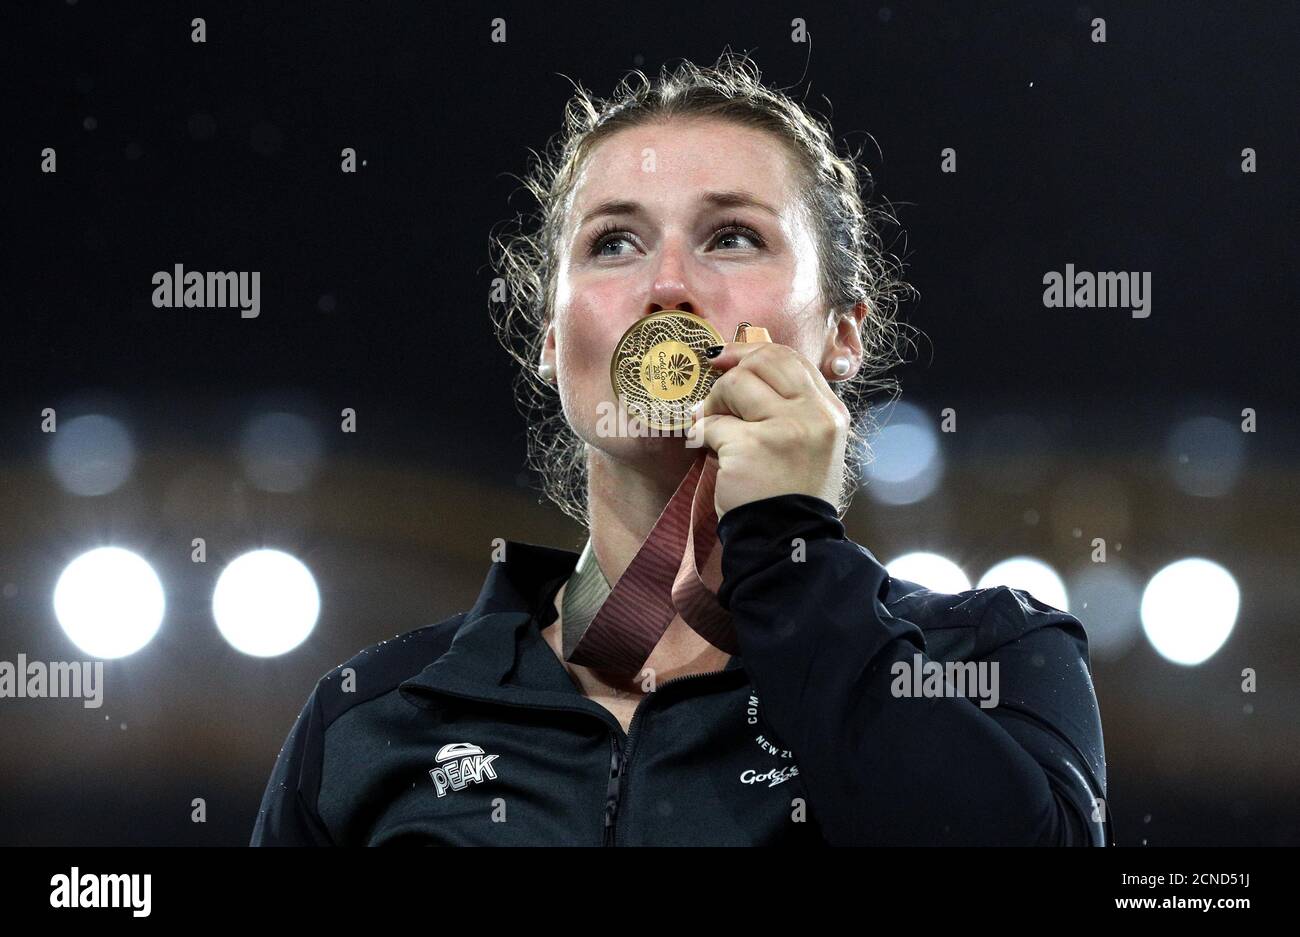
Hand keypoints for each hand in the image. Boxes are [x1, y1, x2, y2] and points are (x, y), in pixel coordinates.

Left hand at [686, 341, 849, 517]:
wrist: (789, 543)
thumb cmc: (791, 495)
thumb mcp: (808, 444)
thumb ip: (787, 406)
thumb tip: (739, 365)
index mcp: (830, 412)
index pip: (790, 358)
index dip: (751, 351)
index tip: (724, 359)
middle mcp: (814, 415)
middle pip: (762, 361)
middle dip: (731, 377)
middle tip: (718, 404)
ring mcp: (785, 429)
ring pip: (735, 384)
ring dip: (713, 405)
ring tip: (714, 432)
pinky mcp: (751, 447)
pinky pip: (711, 424)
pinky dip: (702, 437)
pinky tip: (708, 453)